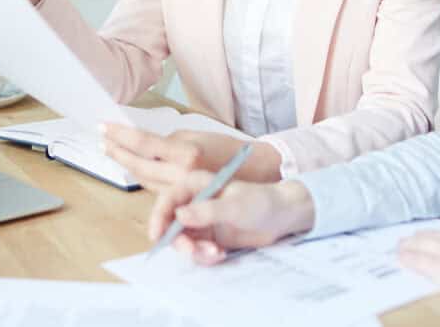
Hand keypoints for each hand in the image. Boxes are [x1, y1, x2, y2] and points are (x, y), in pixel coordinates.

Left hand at [101, 124, 281, 191]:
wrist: (253, 174)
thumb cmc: (228, 149)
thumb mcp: (198, 135)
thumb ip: (170, 141)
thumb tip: (146, 145)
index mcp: (185, 155)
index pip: (143, 144)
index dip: (120, 136)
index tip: (104, 127)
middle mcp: (180, 176)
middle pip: (138, 165)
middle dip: (117, 152)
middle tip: (103, 140)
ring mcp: (180, 192)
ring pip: (144, 179)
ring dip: (126, 164)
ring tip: (112, 150)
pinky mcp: (182, 201)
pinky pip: (155, 188)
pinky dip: (142, 176)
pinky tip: (133, 166)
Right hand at [149, 174, 314, 263]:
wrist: (282, 216)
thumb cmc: (261, 202)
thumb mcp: (235, 207)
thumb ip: (207, 211)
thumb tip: (179, 215)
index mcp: (196, 184)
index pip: (168, 199)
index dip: (158, 217)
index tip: (157, 236)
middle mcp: (194, 202)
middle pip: (171, 224)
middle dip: (179, 241)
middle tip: (193, 251)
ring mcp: (201, 221)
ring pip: (183, 241)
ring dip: (195, 251)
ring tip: (216, 253)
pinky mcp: (209, 237)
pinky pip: (197, 250)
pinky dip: (205, 256)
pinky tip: (221, 254)